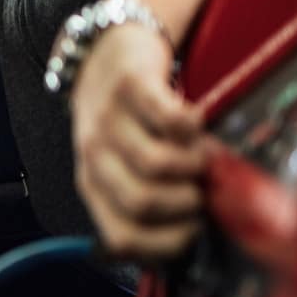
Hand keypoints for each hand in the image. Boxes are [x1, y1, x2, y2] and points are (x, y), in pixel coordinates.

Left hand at [69, 23, 206, 258]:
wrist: (105, 53)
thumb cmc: (126, 121)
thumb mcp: (123, 165)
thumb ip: (149, 199)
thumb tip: (195, 243)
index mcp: (92, 185)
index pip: (123, 238)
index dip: (167, 242)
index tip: (196, 230)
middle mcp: (93, 155)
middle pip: (141, 203)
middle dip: (186, 205)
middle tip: (204, 190)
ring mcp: (108, 119)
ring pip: (155, 165)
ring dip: (194, 167)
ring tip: (204, 157)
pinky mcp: (130, 85)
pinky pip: (168, 118)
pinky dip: (193, 127)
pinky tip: (197, 125)